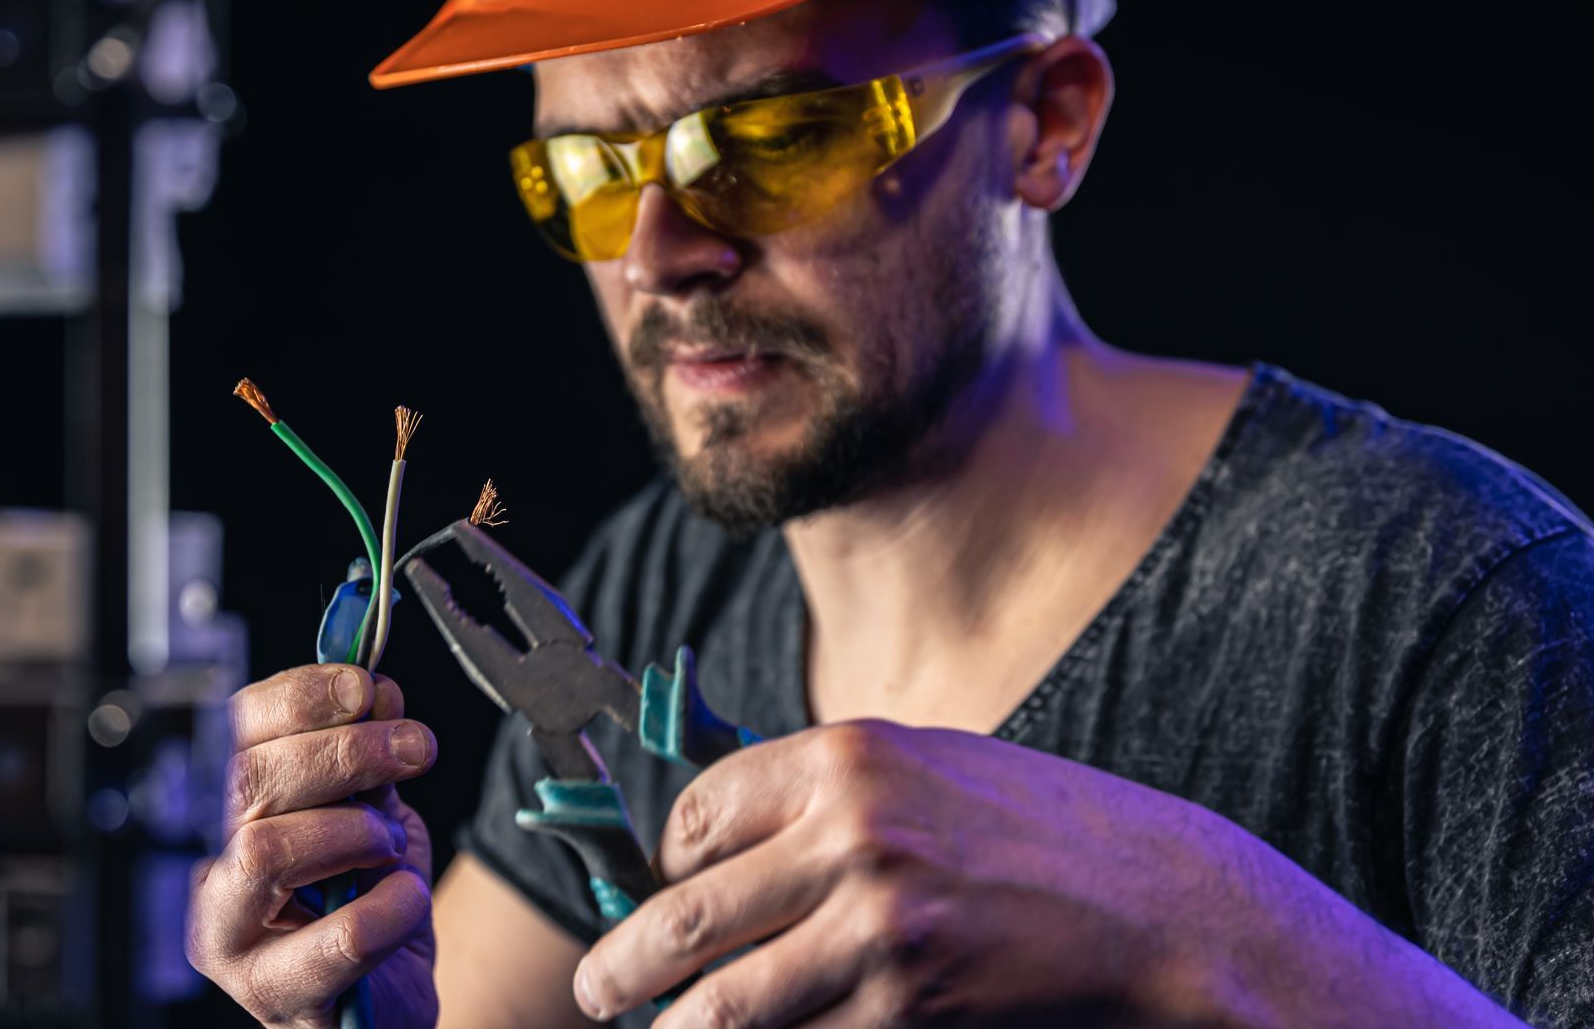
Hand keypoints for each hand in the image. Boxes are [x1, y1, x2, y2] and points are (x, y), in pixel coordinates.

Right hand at [187, 663, 439, 1028]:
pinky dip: (389, 907)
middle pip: (248, 783)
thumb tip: (376, 690)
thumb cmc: (368, 904)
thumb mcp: (374, 814)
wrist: (385, 1000)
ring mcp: (232, 939)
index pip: (235, 733)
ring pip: (266, 851)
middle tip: (414, 747)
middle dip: (344, 751)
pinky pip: (338, 938)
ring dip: (355, 830)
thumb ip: (369, 761)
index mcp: (230, 813)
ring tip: (392, 844)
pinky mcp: (276, 995)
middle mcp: (213, 872)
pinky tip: (405, 900)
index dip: (299, 697)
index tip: (366, 686)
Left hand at [570, 720, 1508, 1027]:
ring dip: (679, 1026)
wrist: (1160, 907)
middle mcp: (851, 836)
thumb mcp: (928, 768)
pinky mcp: (908, 1007)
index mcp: (846, 757)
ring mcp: (878, 930)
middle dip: (625, 963)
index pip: (700, 816)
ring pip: (727, 1003)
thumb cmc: (1041, 829)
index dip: (668, 860)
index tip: (661, 886)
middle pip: (690, 914)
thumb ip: (827, 795)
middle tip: (598, 987)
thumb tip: (718, 840)